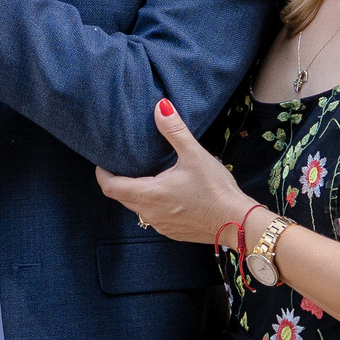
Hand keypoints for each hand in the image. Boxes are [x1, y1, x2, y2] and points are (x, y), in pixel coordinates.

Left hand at [95, 100, 250, 245]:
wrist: (237, 222)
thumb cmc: (216, 189)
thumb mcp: (194, 155)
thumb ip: (174, 130)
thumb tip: (160, 106)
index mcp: (150, 194)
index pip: (111, 187)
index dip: (103, 174)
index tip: (103, 163)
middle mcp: (150, 213)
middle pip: (122, 198)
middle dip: (119, 182)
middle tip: (123, 165)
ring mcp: (161, 226)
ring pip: (138, 209)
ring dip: (137, 193)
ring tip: (146, 176)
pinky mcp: (173, 232)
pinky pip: (154, 217)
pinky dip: (153, 204)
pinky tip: (167, 194)